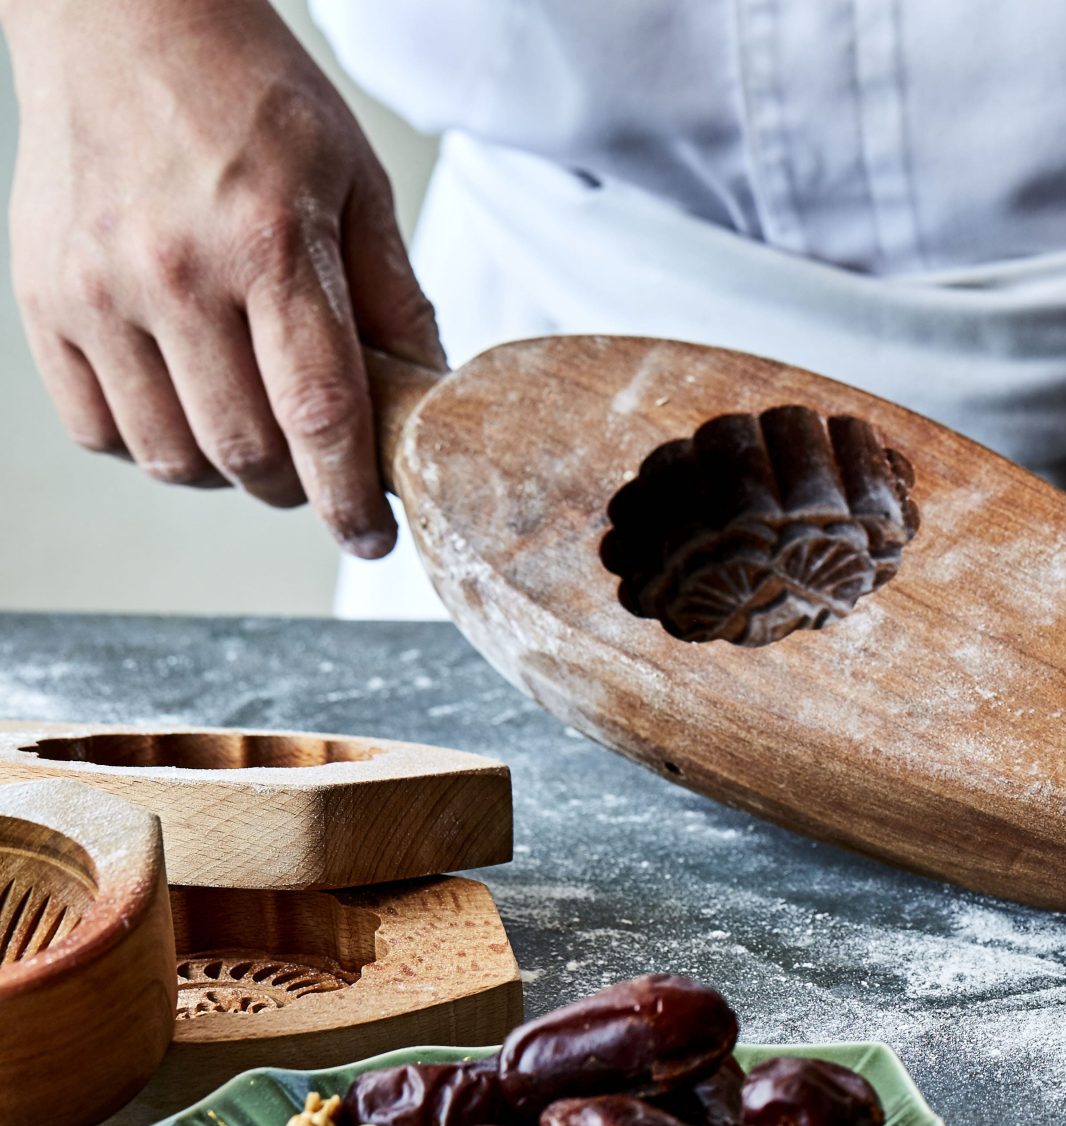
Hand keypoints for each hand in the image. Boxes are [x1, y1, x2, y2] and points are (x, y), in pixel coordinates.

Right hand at [2, 0, 440, 555]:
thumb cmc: (251, 92)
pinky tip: (185, 407)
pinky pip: (98, 427)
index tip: (372, 538)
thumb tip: (428, 396)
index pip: (320, 415)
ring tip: (254, 439)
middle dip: (296, 490)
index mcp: (270, 245)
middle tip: (320, 478)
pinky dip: (148, 446)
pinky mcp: (42, 297)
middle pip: (244, 452)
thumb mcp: (356, 181)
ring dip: (224, 476)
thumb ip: (392, 297)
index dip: (350, 498)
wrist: (123, 18)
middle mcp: (174, 274)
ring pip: (169, 457)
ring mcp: (97, 290)